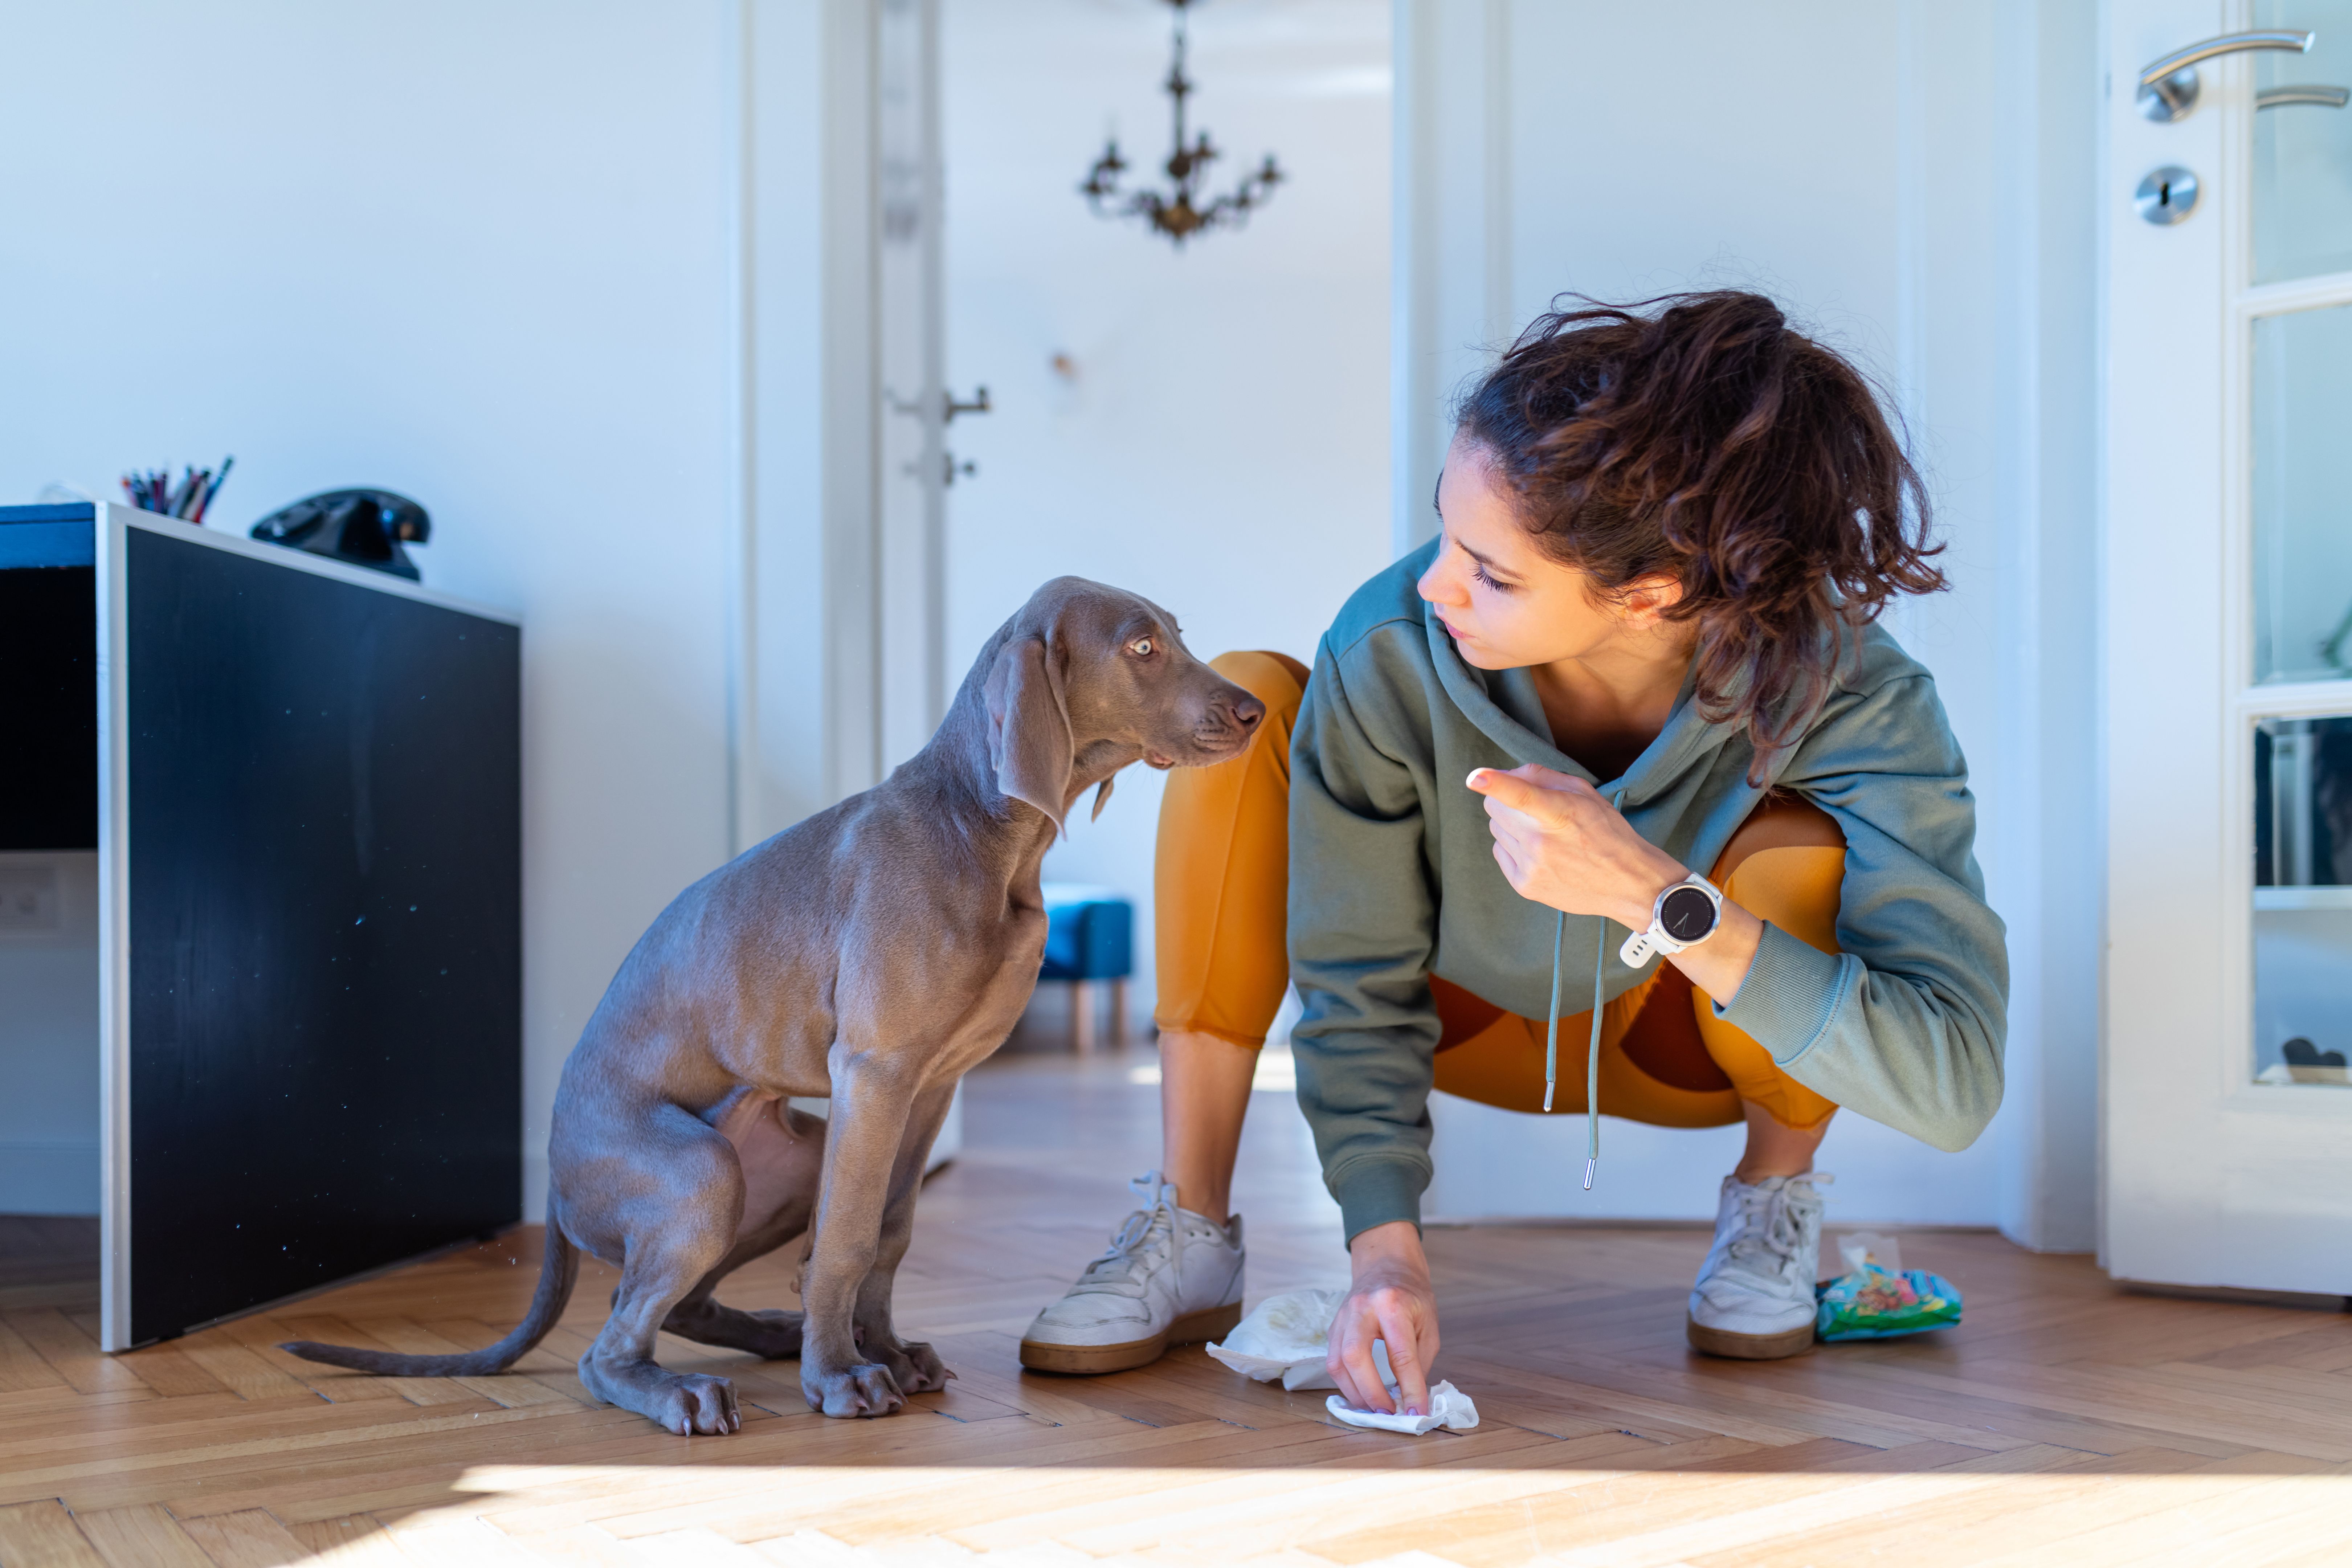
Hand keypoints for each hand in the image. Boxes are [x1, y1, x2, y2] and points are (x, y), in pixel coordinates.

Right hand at [1328, 1221, 1438, 1415]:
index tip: (1417, 1414)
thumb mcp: (1428, 1325)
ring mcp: (1343, 1316)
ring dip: (1355, 1393)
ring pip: (1337, 1362)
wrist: (1386, 1265)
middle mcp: (1362, 1308)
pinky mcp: (1333, 1326)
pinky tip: (1361, 1393)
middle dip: (1371, 1393)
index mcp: (1393, 1305)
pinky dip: (1346, 1383)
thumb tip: (1410, 1399)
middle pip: (1355, 1356)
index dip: (1411, 1389)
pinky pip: (1332, 1360)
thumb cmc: (1412, 1296)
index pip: (1401, 1355)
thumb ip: (1419, 1362)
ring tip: (1374, 1408)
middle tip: (1388, 1413)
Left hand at [1468, 763, 1766, 1000]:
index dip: (1495, 784)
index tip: (1474, 777)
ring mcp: (1531, 867)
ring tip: (1544, 834)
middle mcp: (1542, 842)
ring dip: (1512, 825)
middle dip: (1506, 801)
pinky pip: (1499, 852)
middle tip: (1534, 809)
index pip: (1521, 795)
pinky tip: (1540, 852)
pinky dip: (1513, 847)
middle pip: (1494, 807)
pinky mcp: (1525, 886)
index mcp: (1561, 814)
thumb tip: (1504, 774)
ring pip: (1495, 829)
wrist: (1627, 883)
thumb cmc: (1607, 831)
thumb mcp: (1584, 793)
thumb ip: (1543, 777)